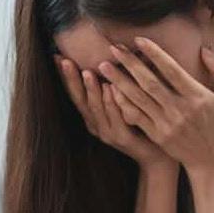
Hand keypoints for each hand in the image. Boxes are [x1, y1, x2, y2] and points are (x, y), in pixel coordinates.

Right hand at [53, 52, 177, 170]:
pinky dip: (112, 102)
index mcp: (92, 117)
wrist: (156, 156)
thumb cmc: (141, 125)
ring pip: (96, 109)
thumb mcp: (123, 103)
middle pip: (80, 100)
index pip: (75, 94)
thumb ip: (113, 86)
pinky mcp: (123, 139)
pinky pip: (116, 117)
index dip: (66, 77)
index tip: (57, 56)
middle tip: (65, 61)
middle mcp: (96, 125)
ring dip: (92, 90)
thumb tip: (106, 57)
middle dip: (72, 80)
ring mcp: (108, 133)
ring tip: (87, 72)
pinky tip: (111, 88)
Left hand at [97, 37, 213, 173]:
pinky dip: (122, 103)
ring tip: (104, 67)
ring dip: (119, 81)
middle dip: (129, 64)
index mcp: (197, 97)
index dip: (154, 54)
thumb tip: (204, 51)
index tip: (139, 40)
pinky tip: (110, 92)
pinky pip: (136, 117)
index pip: (172, 71)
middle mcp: (180, 110)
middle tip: (114, 49)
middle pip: (149, 83)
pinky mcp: (157, 135)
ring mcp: (166, 124)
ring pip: (138, 99)